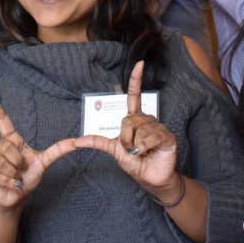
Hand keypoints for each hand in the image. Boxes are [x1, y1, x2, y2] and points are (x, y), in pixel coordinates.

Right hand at [0, 88, 80, 210]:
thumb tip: (77, 141)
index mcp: (11, 139)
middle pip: (7, 146)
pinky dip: (7, 183)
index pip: (0, 118)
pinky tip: (8, 185)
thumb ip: (58, 150)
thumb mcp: (44, 162)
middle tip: (20, 170)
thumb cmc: (28, 177)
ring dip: (13, 175)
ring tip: (14, 178)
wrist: (17, 197)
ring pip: (1, 162)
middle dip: (18, 162)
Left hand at [74, 61, 179, 197]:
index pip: (134, 95)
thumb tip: (76, 141)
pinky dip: (146, 148)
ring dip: (136, 146)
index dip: (136, 79)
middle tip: (131, 150)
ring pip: (139, 131)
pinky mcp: (167, 136)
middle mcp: (147, 119)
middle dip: (125, 139)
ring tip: (142, 152)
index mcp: (134, 118)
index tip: (139, 63)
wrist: (149, 178)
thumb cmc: (134, 162)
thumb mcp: (112, 150)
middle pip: (128, 120)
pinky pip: (151, 137)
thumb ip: (97, 142)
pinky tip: (150, 152)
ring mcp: (158, 126)